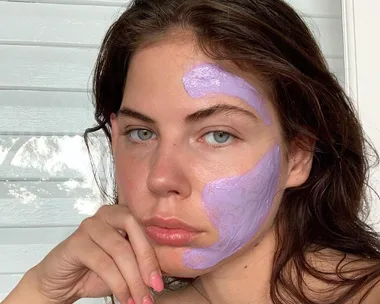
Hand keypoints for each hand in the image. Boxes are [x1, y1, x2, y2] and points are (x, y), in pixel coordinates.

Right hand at [26, 204, 162, 303]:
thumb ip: (144, 262)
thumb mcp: (127, 266)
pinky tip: (124, 297)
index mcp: (123, 214)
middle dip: (147, 263)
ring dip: (133, 279)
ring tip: (140, 299)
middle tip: (154, 288)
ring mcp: (90, 225)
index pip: (146, 228)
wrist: (61, 282)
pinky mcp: (76, 242)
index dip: (156, 254)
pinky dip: (117, 284)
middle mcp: (108, 214)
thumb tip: (171, 269)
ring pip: (120, 250)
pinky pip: (103, 263)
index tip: (160, 281)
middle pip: (135, 232)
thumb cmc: (95, 271)